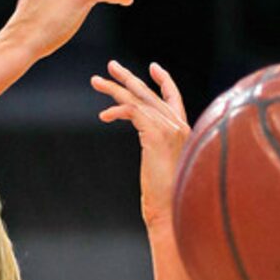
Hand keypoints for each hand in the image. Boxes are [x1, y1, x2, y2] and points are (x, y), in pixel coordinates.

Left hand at [91, 59, 189, 231]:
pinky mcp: (157, 134)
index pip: (174, 98)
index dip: (163, 81)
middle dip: (128, 78)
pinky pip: (132, 111)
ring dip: (114, 89)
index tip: (151, 68)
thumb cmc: (168, 200)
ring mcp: (170, 128)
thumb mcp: (164, 170)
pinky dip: (116, 110)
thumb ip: (161, 152)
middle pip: (150, 93)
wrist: (172, 212)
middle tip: (110, 67)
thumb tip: (153, 152)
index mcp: (183, 131)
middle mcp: (179, 125)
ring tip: (96, 82)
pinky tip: (103, 116)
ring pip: (138, 99)